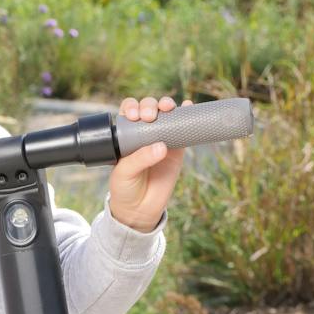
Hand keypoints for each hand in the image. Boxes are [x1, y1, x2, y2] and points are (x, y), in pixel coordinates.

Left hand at [108, 95, 186, 232]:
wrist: (140, 209)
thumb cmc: (125, 188)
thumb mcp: (125, 172)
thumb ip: (140, 158)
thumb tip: (162, 146)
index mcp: (125, 135)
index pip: (129, 112)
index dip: (132, 107)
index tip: (134, 116)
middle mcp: (143, 133)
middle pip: (148, 108)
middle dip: (149, 106)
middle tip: (149, 117)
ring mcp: (161, 138)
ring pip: (165, 114)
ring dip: (167, 105)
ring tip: (168, 107)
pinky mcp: (177, 149)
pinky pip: (183, 129)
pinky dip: (186, 114)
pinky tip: (189, 105)